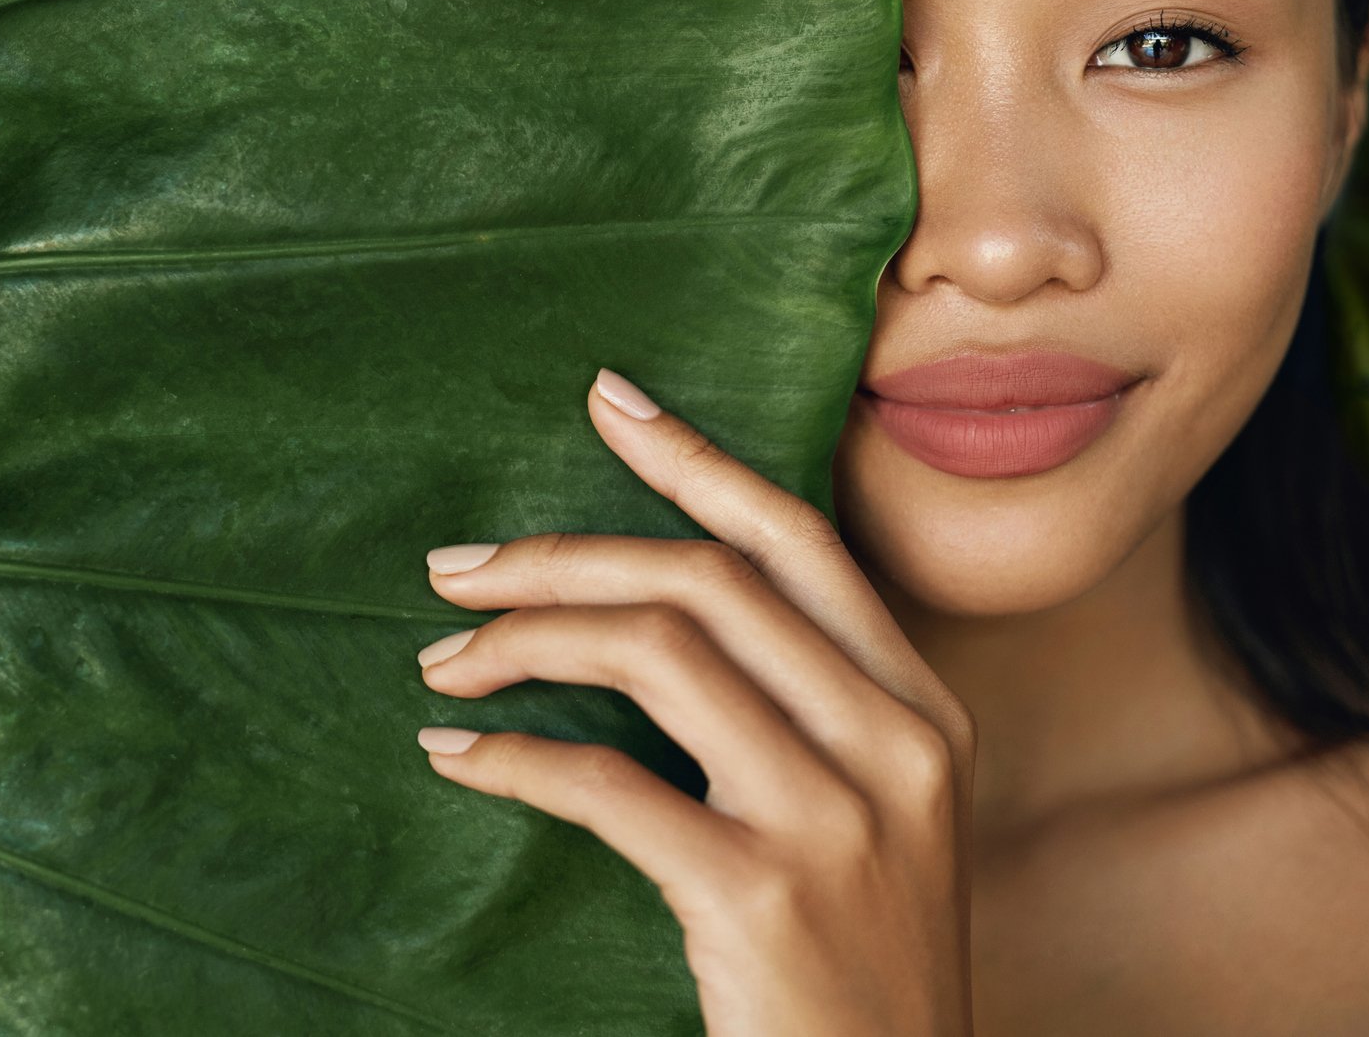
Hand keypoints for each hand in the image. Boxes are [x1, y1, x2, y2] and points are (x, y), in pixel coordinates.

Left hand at [413, 367, 976, 1036]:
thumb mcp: (878, 817)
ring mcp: (835, 819)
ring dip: (523, 642)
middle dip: (560, 555)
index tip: (607, 402)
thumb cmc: (862, 967)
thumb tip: (660, 610)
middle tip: (455, 568)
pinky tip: (458, 760)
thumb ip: (809, 711)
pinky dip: (513, 759)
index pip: (799, 541)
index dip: (696, 459)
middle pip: (707, 581)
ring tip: (444, 664)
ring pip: (655, 657)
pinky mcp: (762, 898)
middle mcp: (894, 743)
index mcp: (924, 709)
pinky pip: (607, 785)